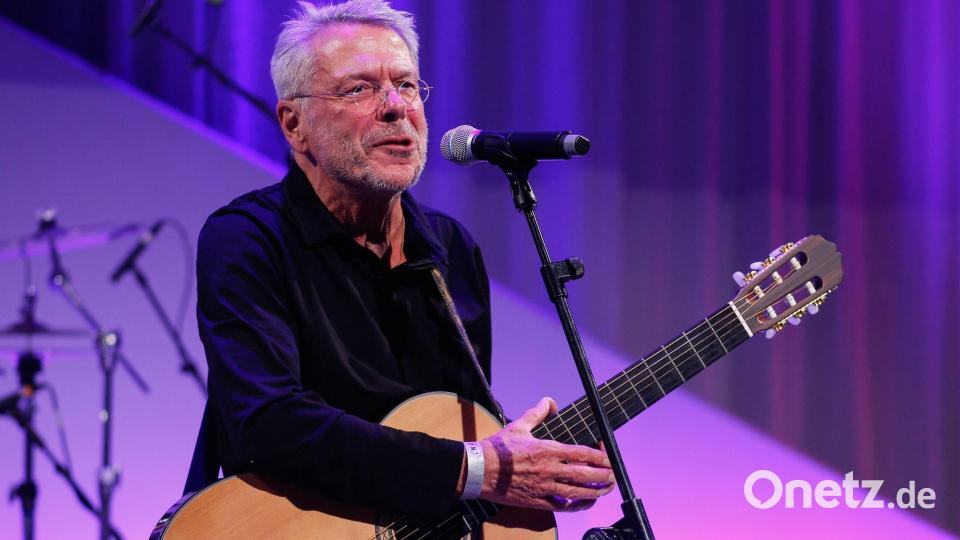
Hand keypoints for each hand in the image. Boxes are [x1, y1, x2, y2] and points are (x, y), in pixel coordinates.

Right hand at [478, 397, 614, 511]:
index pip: (582, 454)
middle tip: (614, 474)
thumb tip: (550, 401)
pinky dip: (577, 506)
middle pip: (585, 475)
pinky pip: (562, 507)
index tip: (607, 455)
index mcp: (548, 450)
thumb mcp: (519, 425)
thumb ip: (538, 412)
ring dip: (596, 491)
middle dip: (604, 475)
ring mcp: (544, 488)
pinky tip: (585, 502)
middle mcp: (549, 470)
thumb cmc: (498, 448)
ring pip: (577, 493)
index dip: (599, 456)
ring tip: (607, 489)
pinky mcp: (537, 501)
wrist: (479, 470)